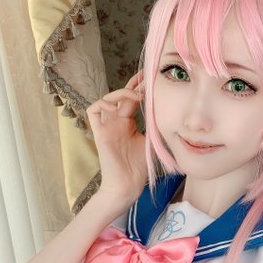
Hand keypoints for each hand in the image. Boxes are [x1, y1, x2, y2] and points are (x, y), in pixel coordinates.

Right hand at [87, 72, 147, 202]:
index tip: (151, 78)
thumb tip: (169, 112)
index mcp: (128, 123)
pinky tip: (115, 107)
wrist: (127, 185)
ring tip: (136, 97)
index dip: (140, 87)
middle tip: (146, 77)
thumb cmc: (139, 168)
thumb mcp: (152, 142)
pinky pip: (93, 111)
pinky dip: (102, 104)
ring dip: (120, 94)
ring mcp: (107, 126)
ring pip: (107, 99)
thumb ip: (155, 126)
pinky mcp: (99, 132)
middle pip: (121, 96)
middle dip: (133, 85)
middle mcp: (116, 122)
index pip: (132, 100)